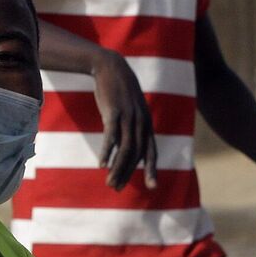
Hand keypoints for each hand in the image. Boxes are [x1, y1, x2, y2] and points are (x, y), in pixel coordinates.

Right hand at [89, 47, 156, 189]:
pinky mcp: (114, 112)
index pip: (151, 151)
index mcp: (146, 124)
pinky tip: (102, 164)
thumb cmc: (119, 93)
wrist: (111, 68)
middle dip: (127, 173)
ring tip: (109, 182)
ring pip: (125, 149)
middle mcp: (140, 122)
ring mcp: (128, 117)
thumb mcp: (130, 110)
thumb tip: (128, 146)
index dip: (152, 169)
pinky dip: (107, 152)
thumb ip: (132, 127)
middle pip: (136, 154)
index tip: (152, 186)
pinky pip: (111, 136)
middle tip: (116, 188)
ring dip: (117, 168)